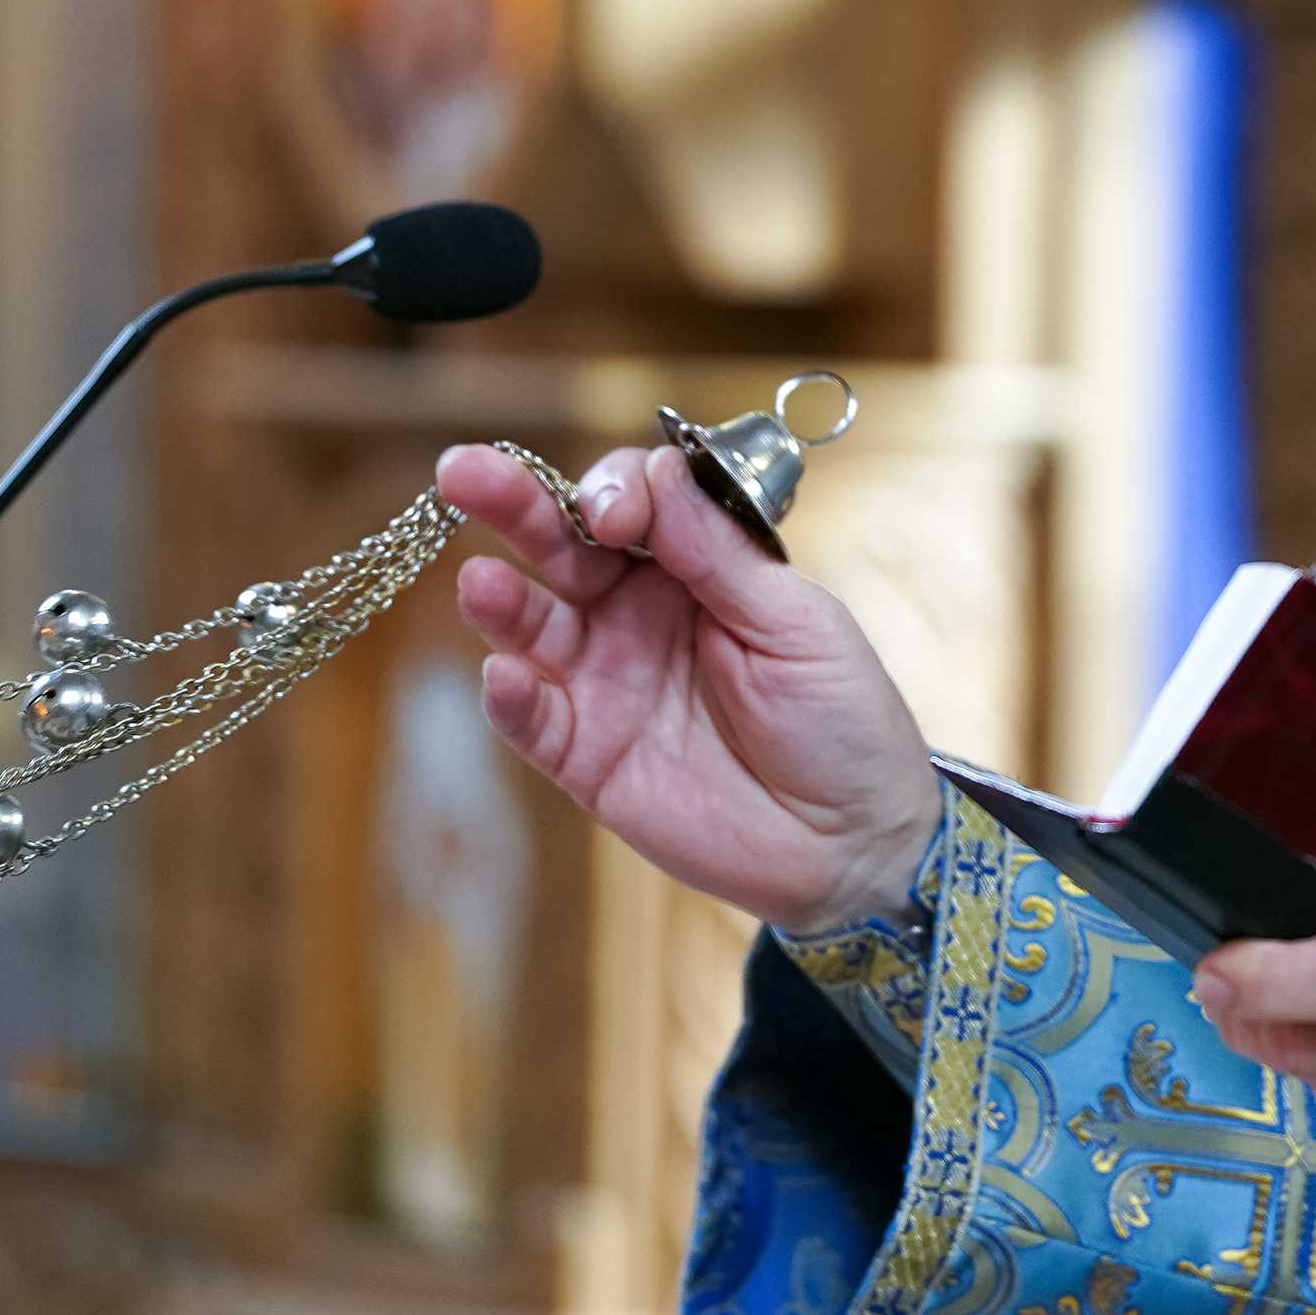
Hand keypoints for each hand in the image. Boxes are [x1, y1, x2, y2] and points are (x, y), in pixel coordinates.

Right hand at [439, 443, 940, 935]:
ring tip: (481, 583)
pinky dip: (510, 699)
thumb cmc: (840, 719)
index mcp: (694, 567)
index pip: (630, 501)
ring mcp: (604, 682)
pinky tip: (502, 676)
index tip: (614, 510)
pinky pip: (533, 721)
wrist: (852, 842)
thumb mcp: (795, 623)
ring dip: (501, 600)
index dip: (612, 490)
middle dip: (512, 505)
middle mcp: (634, 613)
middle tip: (463, 472)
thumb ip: (718, 554)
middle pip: (560, 545)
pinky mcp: (584, 756)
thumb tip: (658, 473)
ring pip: (531, 625)